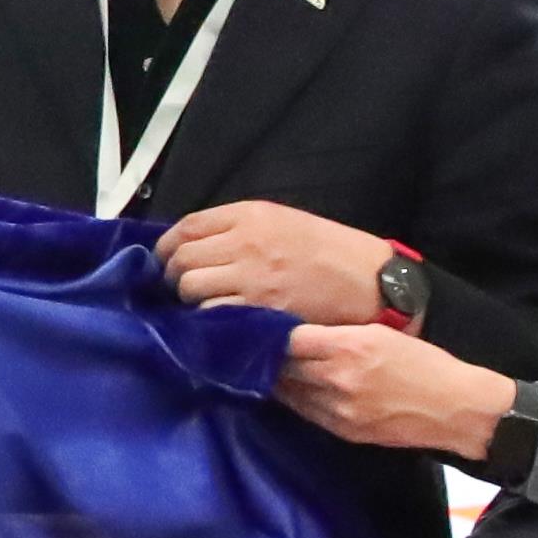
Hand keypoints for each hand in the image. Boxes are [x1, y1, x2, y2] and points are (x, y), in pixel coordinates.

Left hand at [153, 199, 396, 325]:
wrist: (371, 282)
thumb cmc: (330, 252)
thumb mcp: (284, 221)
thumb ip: (239, 229)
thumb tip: (194, 246)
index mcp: (250, 214)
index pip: (185, 228)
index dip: (166, 248)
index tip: (166, 262)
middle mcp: (245, 241)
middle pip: (181, 258)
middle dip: (173, 276)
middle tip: (182, 289)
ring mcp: (251, 277)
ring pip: (190, 287)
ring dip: (189, 300)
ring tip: (203, 306)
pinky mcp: (260, 309)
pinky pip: (212, 314)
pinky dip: (208, 320)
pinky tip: (220, 322)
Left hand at [270, 320, 512, 459]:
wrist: (455, 408)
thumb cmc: (425, 364)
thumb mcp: (382, 334)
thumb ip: (340, 333)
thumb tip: (300, 332)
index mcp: (350, 346)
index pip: (290, 338)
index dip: (270, 333)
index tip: (256, 326)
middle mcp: (338, 378)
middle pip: (283, 366)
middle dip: (267, 357)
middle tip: (251, 347)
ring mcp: (338, 408)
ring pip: (288, 392)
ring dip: (275, 380)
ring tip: (264, 367)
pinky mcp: (343, 430)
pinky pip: (305, 412)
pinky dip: (294, 399)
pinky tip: (288, 389)